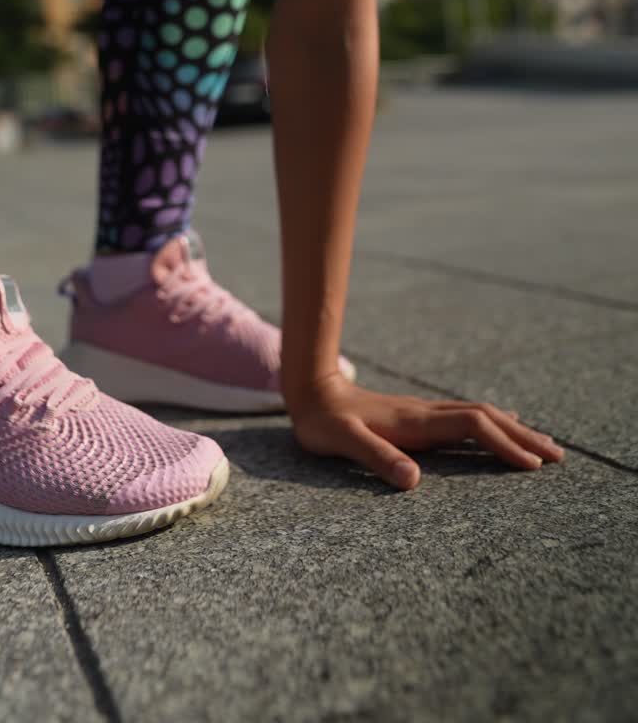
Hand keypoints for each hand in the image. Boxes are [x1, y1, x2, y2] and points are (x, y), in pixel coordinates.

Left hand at [291, 376, 564, 489]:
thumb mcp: (342, 441)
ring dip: (513, 429)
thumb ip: (377, 457)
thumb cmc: (323, 422)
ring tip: (542, 444)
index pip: (473, 428)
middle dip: (523, 436)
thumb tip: (413, 481)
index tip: (532, 466)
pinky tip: (501, 423)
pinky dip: (493, 422)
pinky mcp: (417, 416)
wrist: (311, 388)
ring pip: (480, 415)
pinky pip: (466, 417)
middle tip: (558, 456)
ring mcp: (424, 412)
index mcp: (416, 422)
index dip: (503, 444)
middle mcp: (427, 413)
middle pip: (488, 419)